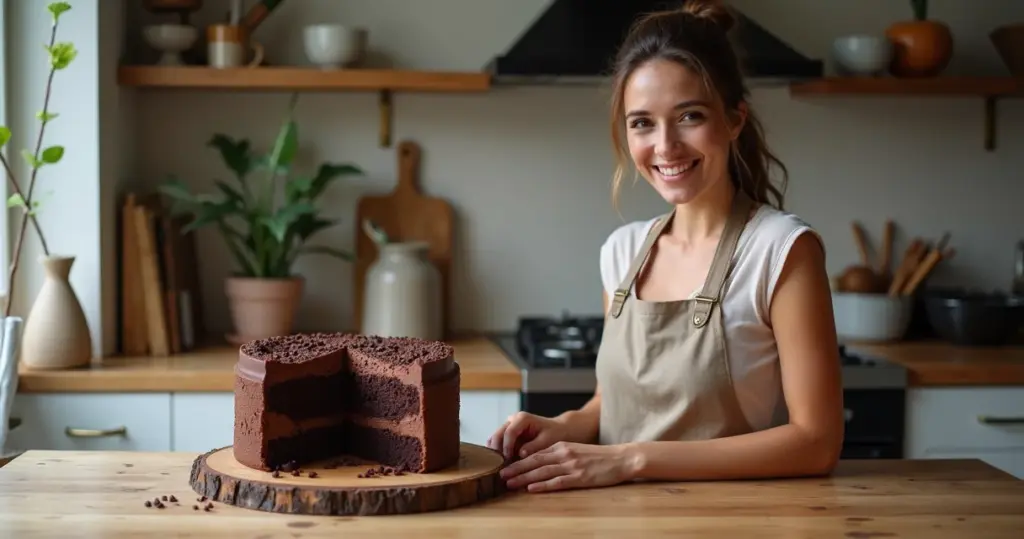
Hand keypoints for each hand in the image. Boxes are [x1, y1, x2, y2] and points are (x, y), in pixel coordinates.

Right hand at [487, 412, 571, 460]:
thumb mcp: (548, 441)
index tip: (508, 460)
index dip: (506, 447)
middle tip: (500, 466)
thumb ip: (534, 447)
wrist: (558, 430)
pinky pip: (497, 443)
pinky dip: (498, 453)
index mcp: (522, 418)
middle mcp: (512, 420)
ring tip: (500, 466)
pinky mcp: (507, 434)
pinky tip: (502, 464)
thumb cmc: (555, 434)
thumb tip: (520, 454)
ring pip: (494, 439)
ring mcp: (508, 426)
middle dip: (497, 451)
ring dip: (495, 452)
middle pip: (497, 434)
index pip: (509, 432)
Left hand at [498, 441, 638, 492]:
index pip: (535, 454)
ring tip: (510, 482)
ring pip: (542, 472)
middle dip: (516, 468)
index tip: (505, 465)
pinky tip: (531, 489)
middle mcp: (564, 454)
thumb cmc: (600, 457)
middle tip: (500, 474)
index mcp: (562, 446)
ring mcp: (571, 466)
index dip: (519, 460)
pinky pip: (557, 482)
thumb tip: (542, 464)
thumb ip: (560, 455)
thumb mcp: (576, 450)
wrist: (621, 458)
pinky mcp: (580, 477)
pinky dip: (542, 485)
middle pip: (534, 461)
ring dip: (524, 477)